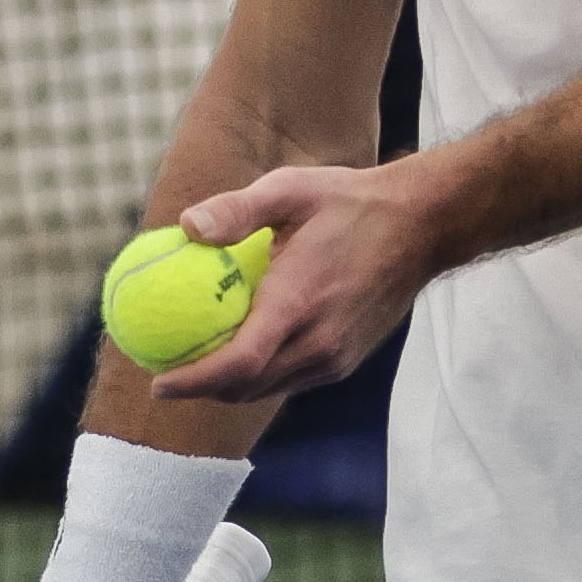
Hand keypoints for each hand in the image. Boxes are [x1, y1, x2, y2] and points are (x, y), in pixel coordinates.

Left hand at [138, 155, 454, 405]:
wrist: (424, 224)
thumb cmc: (351, 202)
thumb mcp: (291, 190)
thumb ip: (237, 210)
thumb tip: (185, 227)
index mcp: (298, 304)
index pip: (238, 364)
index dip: (193, 382)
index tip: (157, 383)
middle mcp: (318, 342)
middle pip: (246, 388)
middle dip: (201, 391)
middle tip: (163, 374)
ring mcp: (335, 356)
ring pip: (269, 389)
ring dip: (229, 388)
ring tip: (194, 368)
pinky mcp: (346, 359)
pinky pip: (291, 379)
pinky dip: (259, 377)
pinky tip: (239, 354)